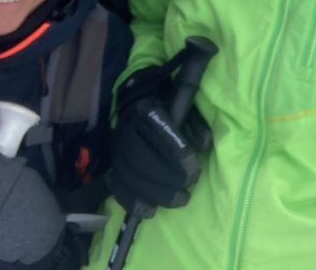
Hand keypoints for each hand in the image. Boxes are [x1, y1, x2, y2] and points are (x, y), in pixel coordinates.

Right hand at [108, 64, 211, 212]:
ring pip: (129, 174)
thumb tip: (204, 145)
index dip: (177, 155)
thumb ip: (196, 125)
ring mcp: (116, 147)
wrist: (138, 105)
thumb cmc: (168, 109)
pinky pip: (117, 186)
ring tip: (178, 201)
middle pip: (141, 158)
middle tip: (187, 192)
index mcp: (147, 110)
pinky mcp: (112, 163)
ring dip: (154, 193)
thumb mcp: (186, 109)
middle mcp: (128, 129)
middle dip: (166, 180)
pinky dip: (132, 201)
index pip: (160, 132)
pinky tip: (149, 211)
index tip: (193, 172)